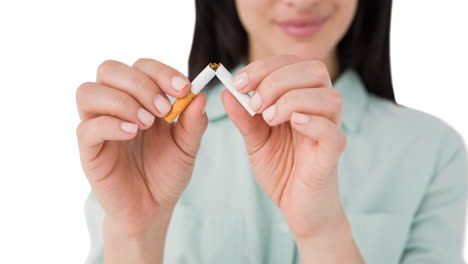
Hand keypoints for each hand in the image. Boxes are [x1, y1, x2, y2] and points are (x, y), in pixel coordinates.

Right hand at [76, 59, 207, 235]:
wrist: (153, 207)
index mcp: (139, 99)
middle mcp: (115, 106)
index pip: (141, 66)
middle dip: (140, 83)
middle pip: (109, 69)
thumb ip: (193, 122)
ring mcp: (98, 126)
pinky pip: (86, 127)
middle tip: (163, 108)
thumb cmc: (166, 172)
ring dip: (122, 101)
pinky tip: (131, 134)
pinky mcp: (89, 149)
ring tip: (146, 123)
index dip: (161, 71)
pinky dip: (110, 124)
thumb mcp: (187, 146)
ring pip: (88, 91)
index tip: (184, 88)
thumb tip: (200, 95)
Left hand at [222, 55, 346, 238]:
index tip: (238, 83)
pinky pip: (331, 130)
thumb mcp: (255, 141)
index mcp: (302, 99)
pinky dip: (311, 122)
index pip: (292, 63)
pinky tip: (292, 125)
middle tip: (254, 103)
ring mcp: (331, 129)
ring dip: (291, 100)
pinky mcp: (332, 153)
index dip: (264, 67)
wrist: (298, 208)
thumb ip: (244, 118)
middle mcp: (320, 109)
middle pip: (314, 70)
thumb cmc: (282, 170)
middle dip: (277, 79)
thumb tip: (227, 92)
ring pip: (328, 96)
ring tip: (269, 119)